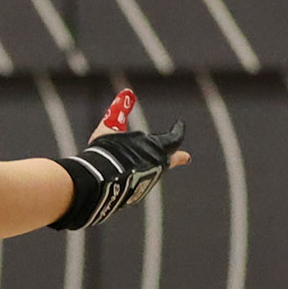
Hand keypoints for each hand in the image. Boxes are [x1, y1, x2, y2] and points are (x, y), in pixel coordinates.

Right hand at [50, 89, 190, 230]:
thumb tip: (126, 92)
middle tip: (186, 157)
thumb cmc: (109, 152)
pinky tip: (122, 179)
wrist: (102, 183)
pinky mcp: (137, 196)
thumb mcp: (111, 128)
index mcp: (157, 148)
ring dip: (150, 167)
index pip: (175, 138)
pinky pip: (139, 184)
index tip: (179, 125)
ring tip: (137, 165)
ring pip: (153, 172)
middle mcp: (158, 166)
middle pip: (171, 159)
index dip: (177, 131)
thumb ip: (119, 111)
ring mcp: (149, 182)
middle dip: (178, 157)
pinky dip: (135, 178)